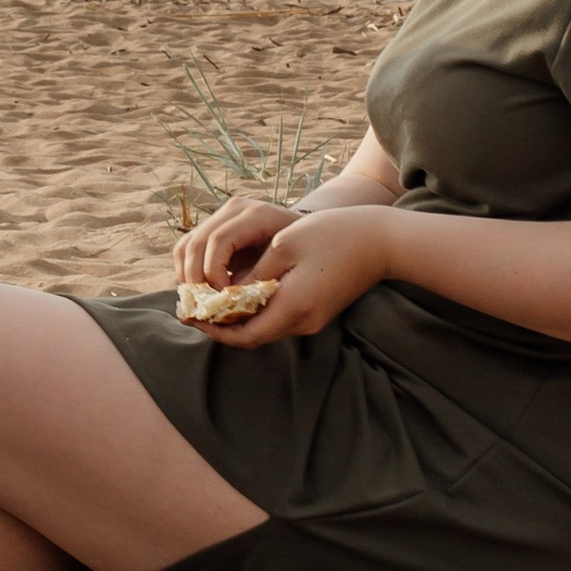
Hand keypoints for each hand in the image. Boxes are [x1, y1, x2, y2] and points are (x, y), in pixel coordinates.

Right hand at [175, 195, 296, 293]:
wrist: (306, 230)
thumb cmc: (301, 249)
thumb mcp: (287, 262)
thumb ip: (260, 277)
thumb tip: (230, 302)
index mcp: (256, 215)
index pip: (219, 240)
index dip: (214, 272)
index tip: (224, 297)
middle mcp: (233, 209)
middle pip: (196, 244)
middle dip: (196, 280)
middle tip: (207, 305)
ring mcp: (220, 216)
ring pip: (185, 246)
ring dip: (187, 278)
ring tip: (201, 301)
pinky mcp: (211, 227)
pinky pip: (185, 249)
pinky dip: (186, 272)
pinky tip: (200, 291)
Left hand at [198, 206, 394, 345]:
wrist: (380, 243)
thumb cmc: (333, 234)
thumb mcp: (285, 245)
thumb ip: (255, 273)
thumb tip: (226, 292)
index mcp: (294, 306)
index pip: (245, 334)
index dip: (214, 329)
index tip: (190, 315)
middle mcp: (303, 322)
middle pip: (253, 336)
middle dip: (221, 326)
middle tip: (194, 308)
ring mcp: (313, 321)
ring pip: (265, 330)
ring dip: (237, 320)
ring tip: (211, 300)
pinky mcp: (317, 314)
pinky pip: (278, 320)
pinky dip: (255, 313)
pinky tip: (240, 296)